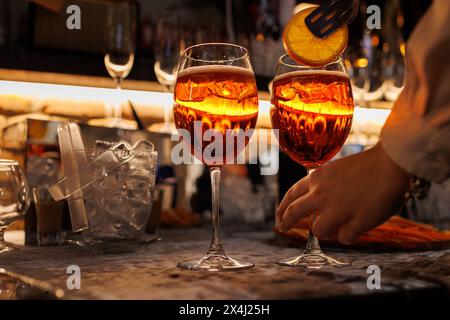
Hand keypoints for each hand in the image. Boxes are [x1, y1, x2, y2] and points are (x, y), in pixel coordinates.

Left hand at [276, 143, 409, 243]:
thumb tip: (315, 208)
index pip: (292, 195)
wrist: (391, 163)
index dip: (282, 207)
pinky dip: (350, 234)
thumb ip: (323, 186)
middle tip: (283, 228)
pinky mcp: (354, 222)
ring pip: (318, 231)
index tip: (279, 217)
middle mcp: (321, 194)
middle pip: (293, 213)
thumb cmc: (368, 166)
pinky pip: (344, 238)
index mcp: (317, 178)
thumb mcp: (336, 171)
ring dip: (327, 231)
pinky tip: (357, 227)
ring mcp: (337, 209)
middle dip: (286, 222)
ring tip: (339, 225)